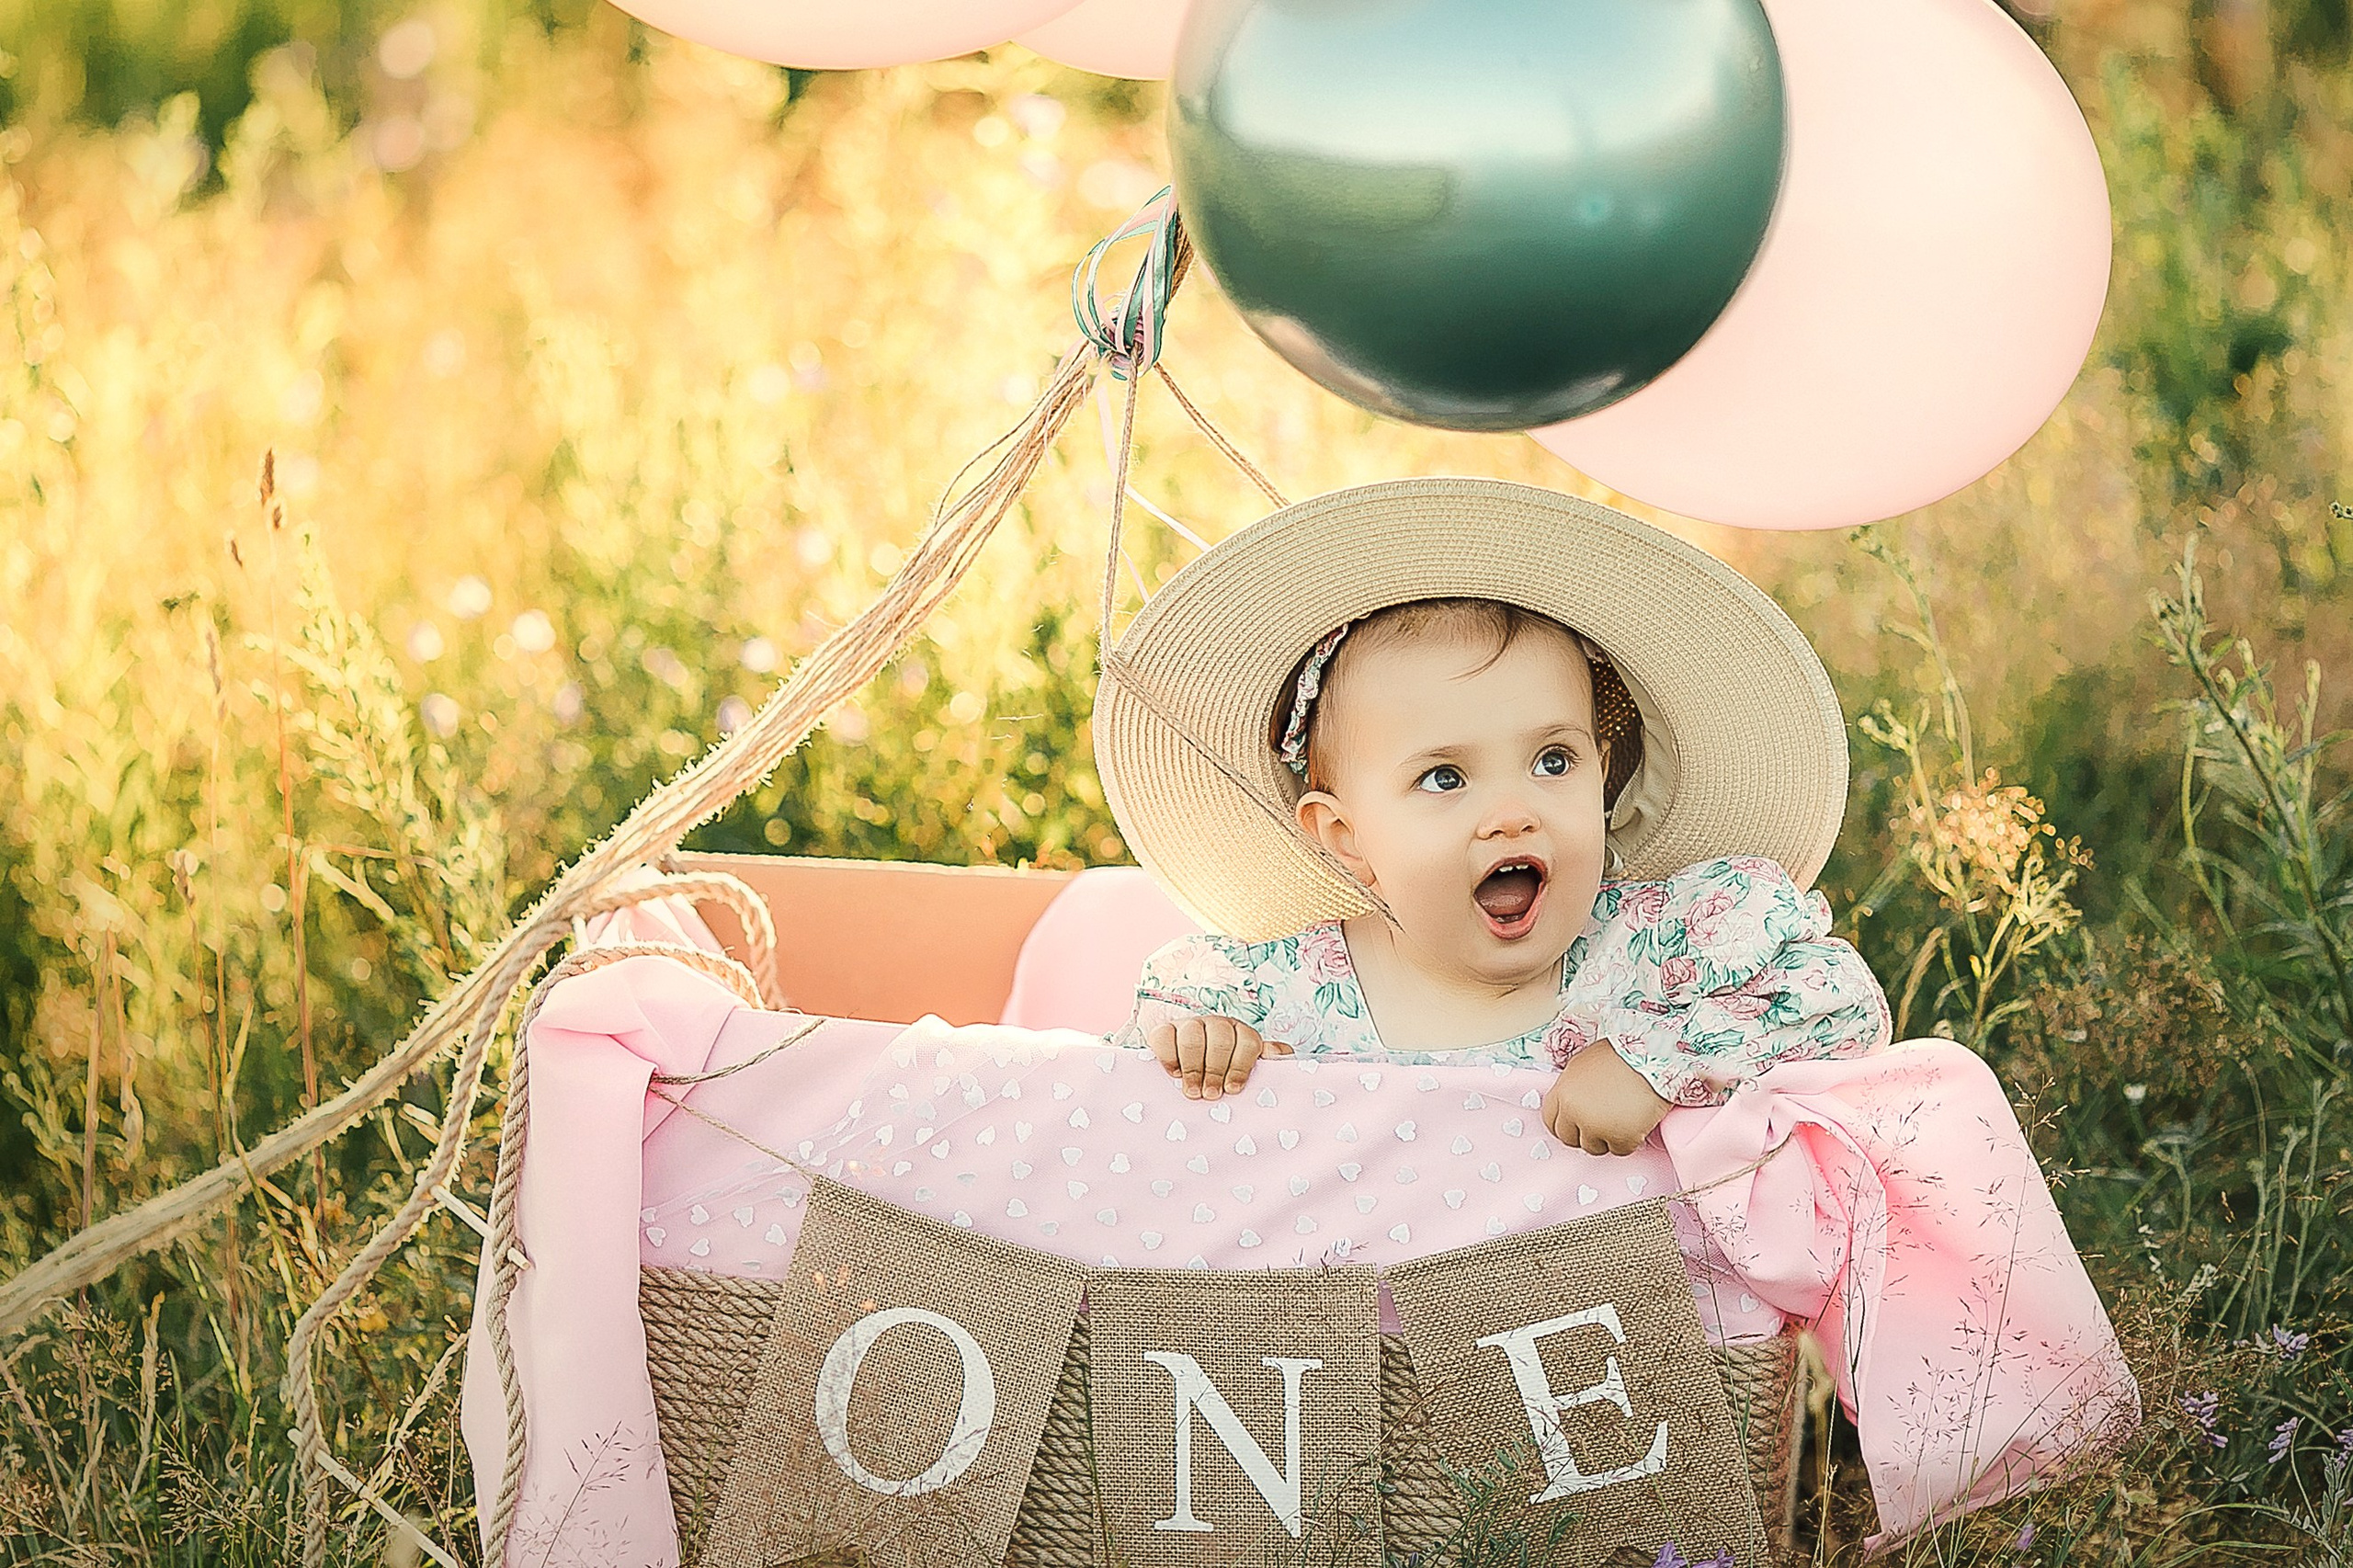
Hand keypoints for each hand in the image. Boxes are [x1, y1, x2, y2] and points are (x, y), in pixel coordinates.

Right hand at [1146, 1015, 1294, 1100]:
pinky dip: (1169, 1056)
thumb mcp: (1247, 1072)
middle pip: (1220, 1037)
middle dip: (1215, 1069)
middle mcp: (1217, 1025)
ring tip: (1193, 1092)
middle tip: (1211, 1095)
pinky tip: (1173, 1074)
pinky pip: (1164, 1035)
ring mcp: (1190, 1025)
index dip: (1241, 1066)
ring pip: (1192, 1035)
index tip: (1233, 1090)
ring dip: (1193, 1066)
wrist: (1188, 1073)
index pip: (1248, 1040)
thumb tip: (1280, 1055)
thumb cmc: (1224, 1078)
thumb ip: (1268, 1063)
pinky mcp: (1164, 1031)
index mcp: (1241, 1033)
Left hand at [1541, 1045, 1670, 1155]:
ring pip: (1594, 1148)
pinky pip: (1620, 1150)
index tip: (1576, 1124)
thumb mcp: (1583, 1065)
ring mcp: (1596, 1127)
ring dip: (1606, 1138)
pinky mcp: (1620, 1138)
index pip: (1551, 1121)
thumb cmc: (1622, 1055)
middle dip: (1584, 1134)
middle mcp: (1574, 1112)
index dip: (1565, 1123)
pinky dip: (1629, 1141)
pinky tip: (1636, 1121)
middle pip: (1569, 1139)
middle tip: (1602, 1123)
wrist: (1652, 1057)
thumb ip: (1572, 1089)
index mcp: (1562, 1092)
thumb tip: (1572, 1105)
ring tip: (1622, 1117)